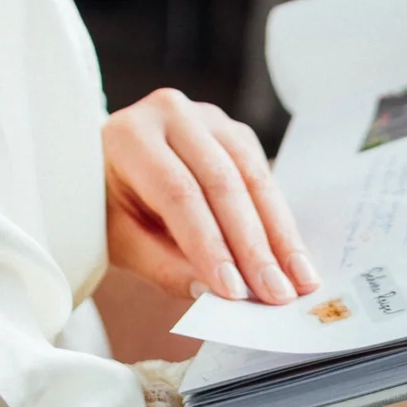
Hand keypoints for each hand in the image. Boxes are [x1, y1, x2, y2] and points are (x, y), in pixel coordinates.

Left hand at [104, 88, 318, 304]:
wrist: (108, 163)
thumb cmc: (107, 204)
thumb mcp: (119, 239)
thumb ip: (161, 265)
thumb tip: (211, 293)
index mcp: (130, 136)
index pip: (178, 193)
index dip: (210, 243)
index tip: (234, 290)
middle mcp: (170, 113)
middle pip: (222, 182)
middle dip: (253, 245)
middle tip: (276, 293)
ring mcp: (206, 116)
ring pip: (251, 176)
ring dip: (279, 234)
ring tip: (298, 280)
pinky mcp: (232, 131)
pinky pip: (262, 174)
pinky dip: (278, 218)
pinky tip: (291, 254)